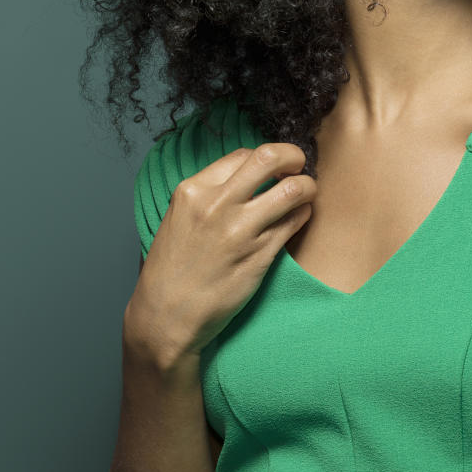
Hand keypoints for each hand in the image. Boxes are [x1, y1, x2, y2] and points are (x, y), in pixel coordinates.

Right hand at [126, 143, 315, 361]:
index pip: (244, 154)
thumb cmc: (172, 271)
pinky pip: (294, 222)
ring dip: (307, 186)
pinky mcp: (260, 255)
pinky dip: (303, 213)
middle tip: (299, 165)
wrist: (165, 317)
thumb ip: (210, 195)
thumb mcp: (179, 218)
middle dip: (293, 156)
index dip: (265, 157)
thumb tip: (247, 176)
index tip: (275, 166)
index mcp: (193, 191)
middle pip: (270, 158)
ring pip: (292, 190)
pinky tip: (300, 216)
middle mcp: (217, 204)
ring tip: (306, 192)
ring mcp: (241, 230)